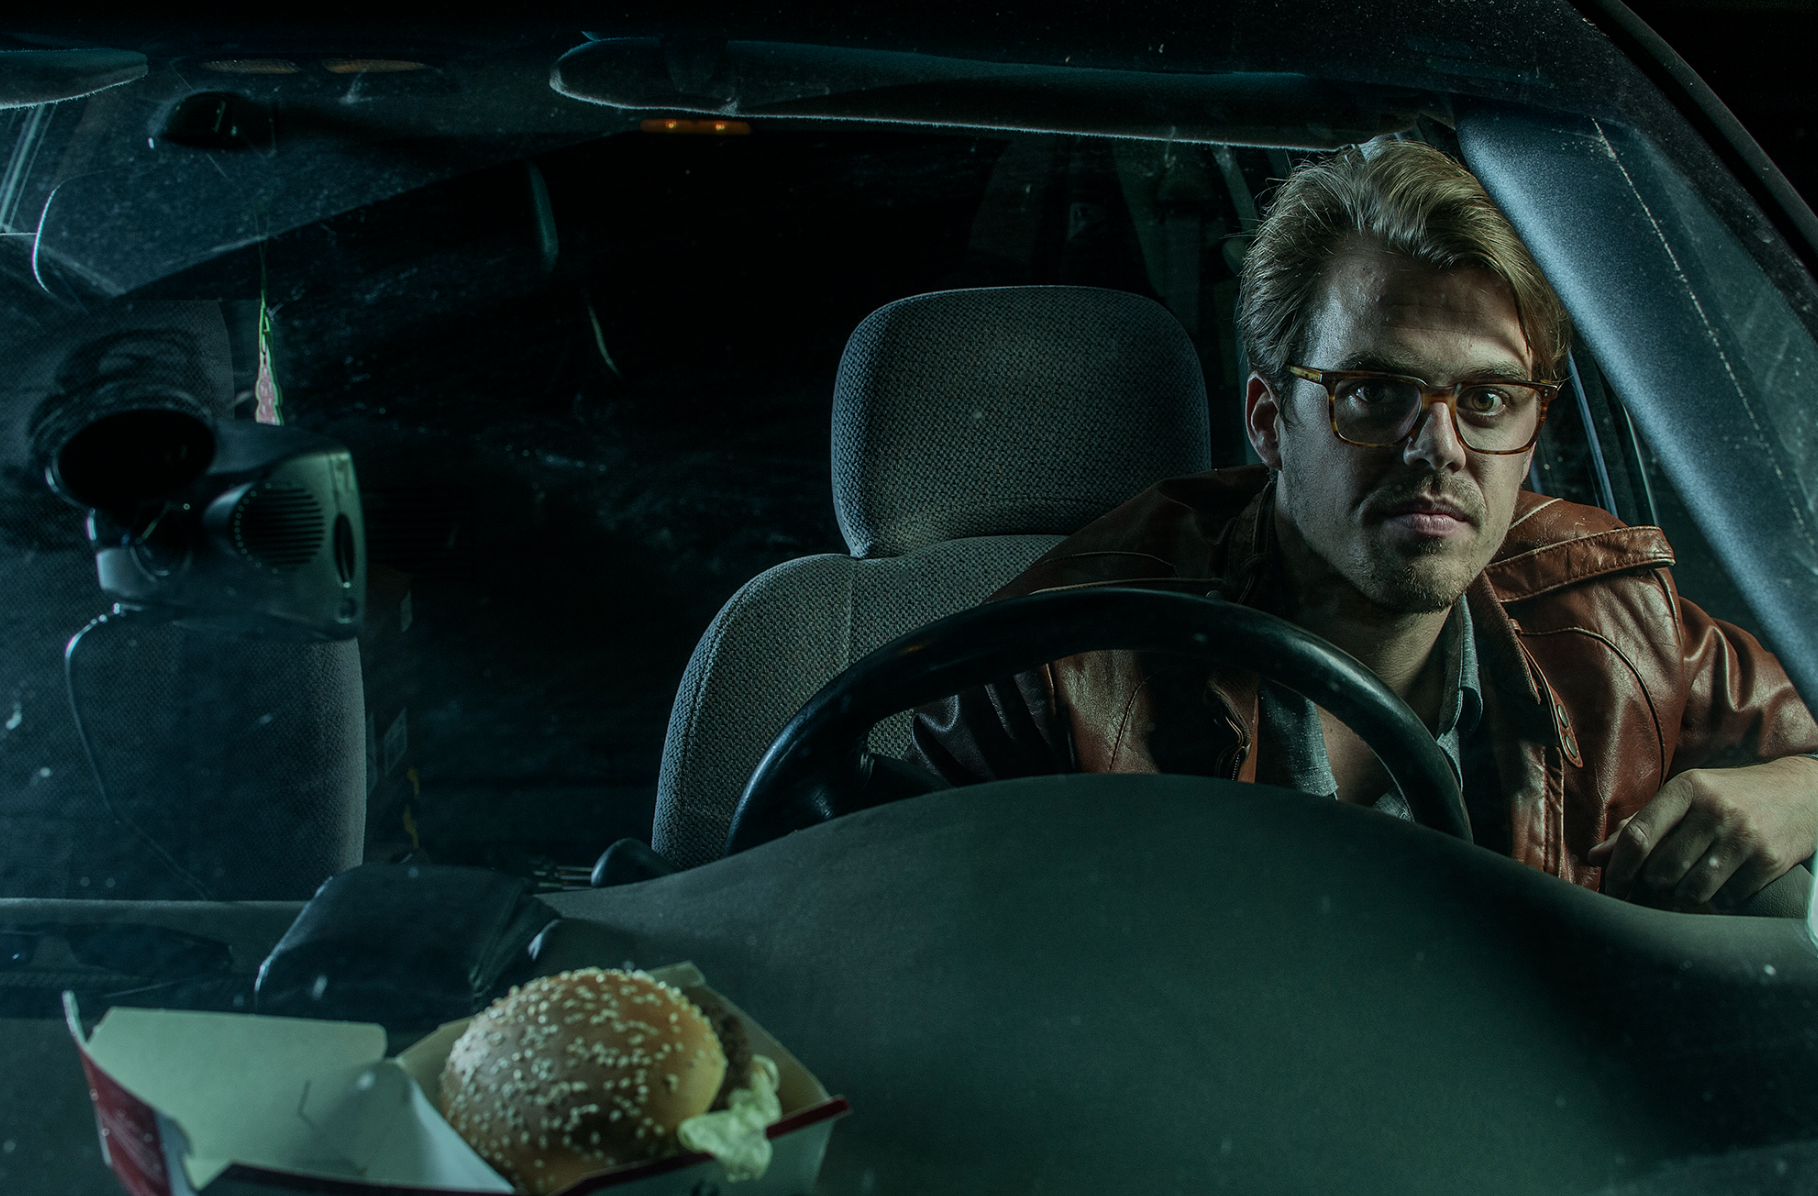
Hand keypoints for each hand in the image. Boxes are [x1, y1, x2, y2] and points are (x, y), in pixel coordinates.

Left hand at [1588, 756, 1817, 910]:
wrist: (1802, 793)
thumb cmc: (1729, 796)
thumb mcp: (1686, 797)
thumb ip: (1641, 823)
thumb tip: (1596, 856)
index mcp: (1686, 789)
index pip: (1638, 836)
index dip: (1619, 870)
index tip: (1613, 888)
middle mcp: (1714, 810)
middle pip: (1662, 870)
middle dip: (1653, 885)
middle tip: (1658, 884)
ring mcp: (1744, 835)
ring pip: (1692, 890)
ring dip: (1684, 896)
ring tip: (1688, 883)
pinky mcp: (1769, 860)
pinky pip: (1726, 899)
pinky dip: (1717, 900)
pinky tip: (1721, 883)